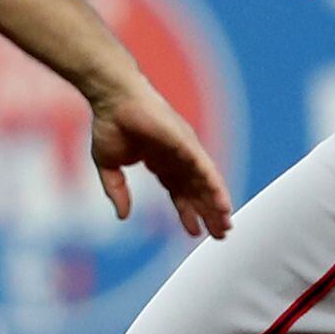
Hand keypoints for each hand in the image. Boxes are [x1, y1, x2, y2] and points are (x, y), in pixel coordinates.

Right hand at [88, 80, 230, 238]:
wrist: (112, 99)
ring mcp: (185, 150)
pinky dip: (214, 185)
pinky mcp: (187, 143)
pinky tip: (222, 202)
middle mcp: (178, 158)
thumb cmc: (110, 124)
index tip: (194, 232)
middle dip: (208, 213)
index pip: (179, 193)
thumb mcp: (109, 166)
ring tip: (225, 224)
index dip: (187, 212)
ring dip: (216, 204)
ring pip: (205, 183)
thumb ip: (117, 191)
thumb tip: (123, 216)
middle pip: (197, 191)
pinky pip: (204, 168)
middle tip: (220, 234)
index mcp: (161, 163)